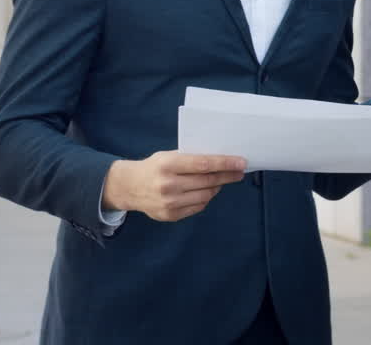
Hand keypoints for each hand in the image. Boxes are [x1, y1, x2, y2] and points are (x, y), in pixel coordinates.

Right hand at [102, 151, 246, 221]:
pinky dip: (206, 198)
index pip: (203, 164)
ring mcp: (169, 203)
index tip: (241, 162)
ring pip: (206, 195)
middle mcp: (168, 185)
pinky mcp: (171, 215)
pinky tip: (206, 191)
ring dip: (217, 187)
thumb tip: (221, 161)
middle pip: (207, 181)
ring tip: (221, 181)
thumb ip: (191, 159)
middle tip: (240, 172)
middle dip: (228, 176)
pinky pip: (198, 207)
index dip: (225, 163)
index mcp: (168, 165)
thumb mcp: (168, 156)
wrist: (129, 187)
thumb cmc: (154, 167)